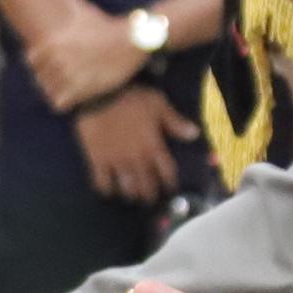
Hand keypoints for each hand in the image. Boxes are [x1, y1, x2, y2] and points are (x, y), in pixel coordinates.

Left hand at [23, 2, 148, 112]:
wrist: (131, 41)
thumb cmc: (106, 25)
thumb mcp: (85, 10)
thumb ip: (69, 0)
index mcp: (53, 43)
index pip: (31, 60)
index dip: (40, 63)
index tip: (52, 63)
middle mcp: (57, 60)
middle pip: (39, 78)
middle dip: (49, 78)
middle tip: (63, 77)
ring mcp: (68, 77)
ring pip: (48, 92)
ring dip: (57, 90)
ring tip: (69, 87)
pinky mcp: (80, 92)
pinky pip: (59, 104)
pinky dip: (65, 102)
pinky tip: (75, 95)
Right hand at [74, 90, 197, 205]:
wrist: (97, 95)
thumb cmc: (130, 97)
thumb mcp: (157, 103)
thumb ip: (174, 121)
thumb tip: (194, 134)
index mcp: (153, 146)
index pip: (166, 172)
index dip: (170, 183)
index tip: (170, 188)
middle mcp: (136, 159)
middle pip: (147, 186)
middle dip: (151, 194)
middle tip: (151, 197)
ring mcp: (116, 162)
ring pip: (127, 188)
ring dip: (131, 194)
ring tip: (132, 196)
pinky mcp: (97, 161)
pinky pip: (102, 183)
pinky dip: (106, 190)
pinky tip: (108, 190)